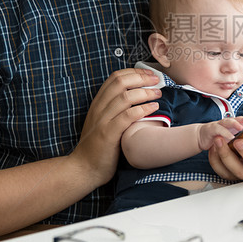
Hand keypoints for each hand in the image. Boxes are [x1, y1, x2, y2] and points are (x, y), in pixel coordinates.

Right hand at [70, 68, 160, 183]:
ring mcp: (102, 121)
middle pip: (120, 82)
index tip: (149, 74)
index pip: (115, 77)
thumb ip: (115, 109)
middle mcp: (99, 108)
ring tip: (158, 95)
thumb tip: (137, 97)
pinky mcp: (108, 134)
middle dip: (141, 78)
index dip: (134, 72)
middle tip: (156, 81)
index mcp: (98, 103)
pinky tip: (154, 108)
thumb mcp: (104, 122)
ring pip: (125, 97)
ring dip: (145, 93)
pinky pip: (127, 116)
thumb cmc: (98, 147)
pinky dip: (142, 109)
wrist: (84, 168)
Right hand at [196, 116, 242, 150]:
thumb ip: (238, 139)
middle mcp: (225, 123)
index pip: (241, 120)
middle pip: (235, 119)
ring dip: (234, 123)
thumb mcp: (229, 139)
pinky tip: (230, 137)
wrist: (201, 137)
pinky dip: (224, 132)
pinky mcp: (210, 129)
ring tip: (241, 127)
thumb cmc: (217, 138)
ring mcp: (218, 125)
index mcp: (231, 125)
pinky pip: (218, 129)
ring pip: (226, 122)